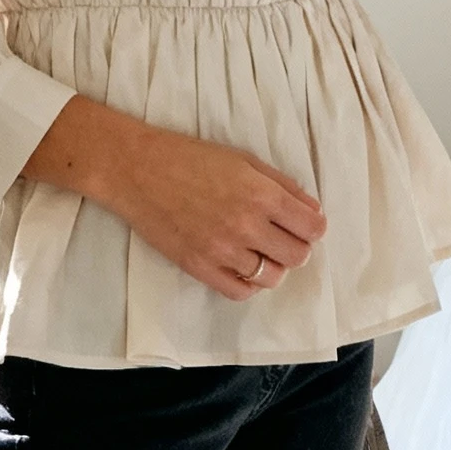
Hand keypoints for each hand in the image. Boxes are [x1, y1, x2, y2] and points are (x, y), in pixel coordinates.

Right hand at [23, 95, 325, 303]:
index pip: (312, 227)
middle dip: (296, 247)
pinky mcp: (200, 267)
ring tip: (258, 251)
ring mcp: (223, 250)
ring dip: (272, 265)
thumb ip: (281, 185)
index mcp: (261, 193)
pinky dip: (248, 284)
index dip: (313, 227)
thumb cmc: (189, 158)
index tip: (304, 224)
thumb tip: (311, 210)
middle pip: (297, 256)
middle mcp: (246, 225)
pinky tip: (242, 267)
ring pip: (272, 277)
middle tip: (280, 237)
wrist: (137, 170)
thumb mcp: (243, 160)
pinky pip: (240, 291)